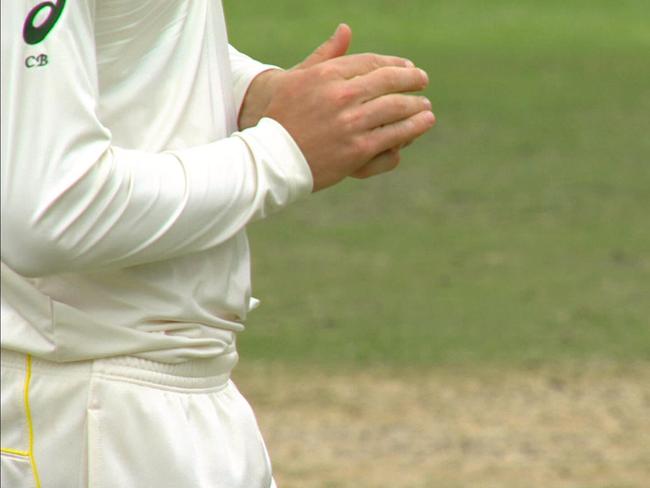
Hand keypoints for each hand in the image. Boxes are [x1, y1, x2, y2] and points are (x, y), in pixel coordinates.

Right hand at [248, 25, 435, 191]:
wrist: (271, 159)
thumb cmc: (281, 117)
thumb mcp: (297, 79)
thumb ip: (325, 54)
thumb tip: (346, 29)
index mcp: (328, 75)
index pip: (373, 62)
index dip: (396, 64)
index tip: (408, 67)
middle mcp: (342, 96)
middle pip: (391, 82)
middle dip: (413, 80)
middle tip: (423, 82)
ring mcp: (352, 125)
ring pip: (398, 110)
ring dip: (417, 108)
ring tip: (426, 109)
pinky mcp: (358, 151)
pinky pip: (393, 139)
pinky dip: (409, 133)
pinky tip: (417, 129)